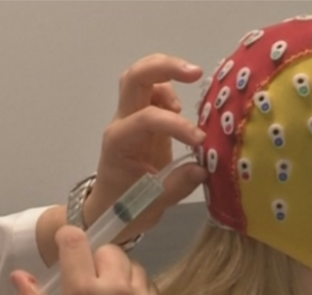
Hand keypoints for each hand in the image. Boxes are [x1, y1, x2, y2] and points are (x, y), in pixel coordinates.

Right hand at [12, 226, 166, 294]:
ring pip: (132, 265)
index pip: (76, 240)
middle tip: (90, 283)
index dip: (70, 240)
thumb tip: (18, 276)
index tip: (68, 249)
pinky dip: (137, 290)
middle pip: (108, 249)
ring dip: (120, 274)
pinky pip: (148, 286)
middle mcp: (114, 288)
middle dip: (97, 260)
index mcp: (82, 291)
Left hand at [86, 54, 209, 241]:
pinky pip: (152, 91)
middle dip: (164, 67)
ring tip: (188, 92)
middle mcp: (121, 124)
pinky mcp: (142, 120)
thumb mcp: (152, 205)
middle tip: (195, 73)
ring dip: (166, 75)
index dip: (176, 125)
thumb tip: (202, 168)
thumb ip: (177, 185)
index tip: (200, 141)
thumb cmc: (125, 208)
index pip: (146, 118)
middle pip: (134, 78)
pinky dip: (169, 89)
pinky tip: (181, 109)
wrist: (109, 210)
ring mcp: (130, 119)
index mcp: (119, 143)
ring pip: (141, 78)